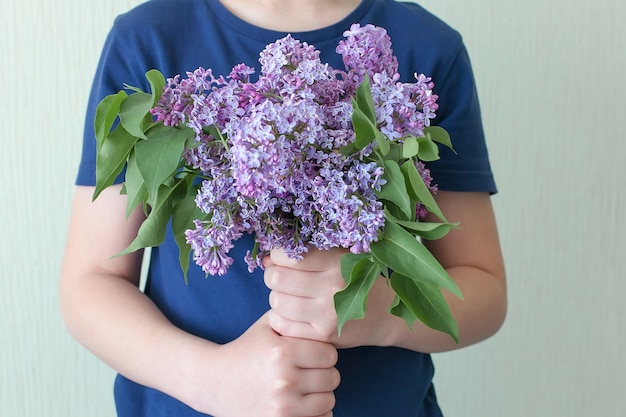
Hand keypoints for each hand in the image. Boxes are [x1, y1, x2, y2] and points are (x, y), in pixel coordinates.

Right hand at [195, 313, 339, 416]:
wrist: (215, 382)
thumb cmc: (246, 349)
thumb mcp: (267, 325)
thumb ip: (295, 314)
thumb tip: (323, 304)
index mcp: (282, 351)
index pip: (329, 354)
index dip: (323, 352)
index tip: (312, 353)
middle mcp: (284, 379)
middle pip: (332, 377)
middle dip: (323, 372)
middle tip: (308, 370)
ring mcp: (283, 406)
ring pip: (329, 400)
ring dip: (320, 393)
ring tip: (305, 386)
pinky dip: (316, 412)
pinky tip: (303, 402)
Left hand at [264, 248, 396, 347]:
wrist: (383, 314)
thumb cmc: (354, 278)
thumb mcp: (339, 257)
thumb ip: (306, 253)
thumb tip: (267, 258)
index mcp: (337, 262)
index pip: (289, 256)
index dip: (277, 256)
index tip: (281, 259)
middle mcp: (333, 287)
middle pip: (278, 278)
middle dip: (273, 275)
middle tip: (281, 278)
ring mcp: (328, 313)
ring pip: (277, 301)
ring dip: (276, 297)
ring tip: (288, 295)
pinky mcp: (323, 335)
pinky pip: (282, 324)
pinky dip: (278, 317)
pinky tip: (289, 313)